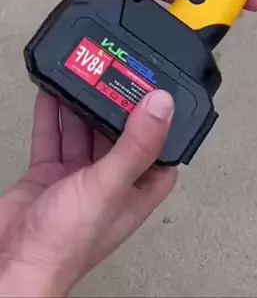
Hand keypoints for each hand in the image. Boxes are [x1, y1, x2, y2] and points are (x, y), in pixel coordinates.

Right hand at [0, 89, 176, 297]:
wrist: (13, 263)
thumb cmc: (65, 245)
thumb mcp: (108, 186)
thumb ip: (136, 145)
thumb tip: (163, 106)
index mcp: (135, 191)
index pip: (159, 152)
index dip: (162, 124)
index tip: (159, 92)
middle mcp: (109, 185)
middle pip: (119, 134)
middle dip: (116, 105)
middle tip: (116, 71)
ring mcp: (76, 180)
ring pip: (84, 132)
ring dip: (84, 105)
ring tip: (86, 73)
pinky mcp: (47, 175)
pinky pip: (53, 137)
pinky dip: (53, 114)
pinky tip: (53, 91)